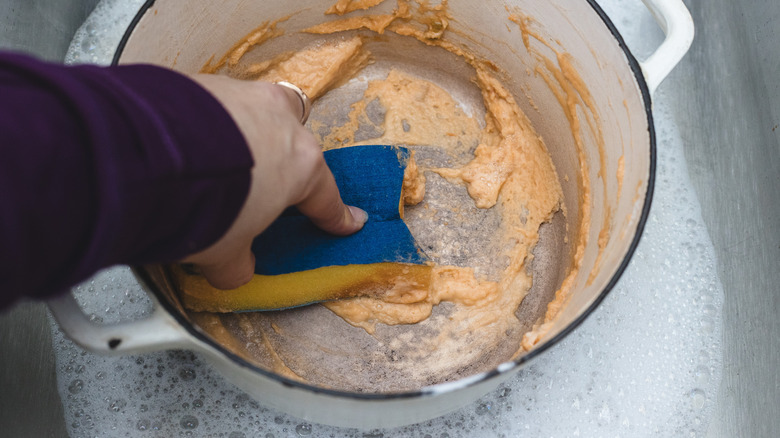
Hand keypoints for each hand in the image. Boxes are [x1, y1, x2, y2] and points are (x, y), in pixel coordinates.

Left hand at [182, 74, 366, 288]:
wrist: (152, 159)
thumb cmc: (207, 206)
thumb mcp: (225, 251)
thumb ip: (237, 261)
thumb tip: (234, 269)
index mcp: (301, 165)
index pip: (324, 198)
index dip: (335, 216)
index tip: (348, 221)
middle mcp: (279, 122)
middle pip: (295, 136)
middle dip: (284, 156)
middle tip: (265, 179)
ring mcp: (242, 96)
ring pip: (255, 111)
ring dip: (242, 133)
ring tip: (215, 159)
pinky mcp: (202, 81)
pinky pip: (213, 104)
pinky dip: (204, 122)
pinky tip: (183, 144)